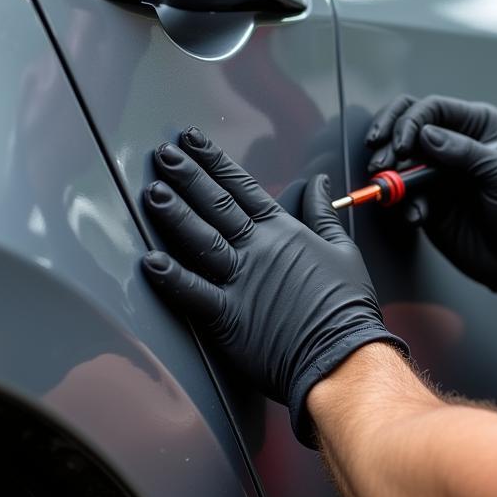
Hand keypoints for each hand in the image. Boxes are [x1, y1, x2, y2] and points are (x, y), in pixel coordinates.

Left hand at [141, 127, 407, 446]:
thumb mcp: (343, 249)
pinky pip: (194, 293)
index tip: (194, 141)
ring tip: (153, 191)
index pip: (243, 189)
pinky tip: (149, 260)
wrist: (343, 354)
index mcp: (285, 233)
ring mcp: (242, 282)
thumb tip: (319, 183)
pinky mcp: (230, 317)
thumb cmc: (346, 308)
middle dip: (187, 176)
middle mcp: (259, 251)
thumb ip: (323, 213)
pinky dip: (171, 277)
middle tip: (163, 153)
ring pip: (201, 239)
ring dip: (175, 214)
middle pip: (216, 206)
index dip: (216, 162)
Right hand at [366, 96, 496, 311]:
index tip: (403, 147)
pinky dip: (402, 203)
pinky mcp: (427, 199)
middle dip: (388, 140)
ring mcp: (437, 171)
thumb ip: (466, 152)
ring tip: (393, 190)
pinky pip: (402, 193)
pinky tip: (417, 216)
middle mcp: (454, 143)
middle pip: (406, 123)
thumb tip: (426, 135)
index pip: (432, 108)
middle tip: (382, 164)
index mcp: (477, 126)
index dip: (410, 122)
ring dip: (389, 173)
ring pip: (398, 158)